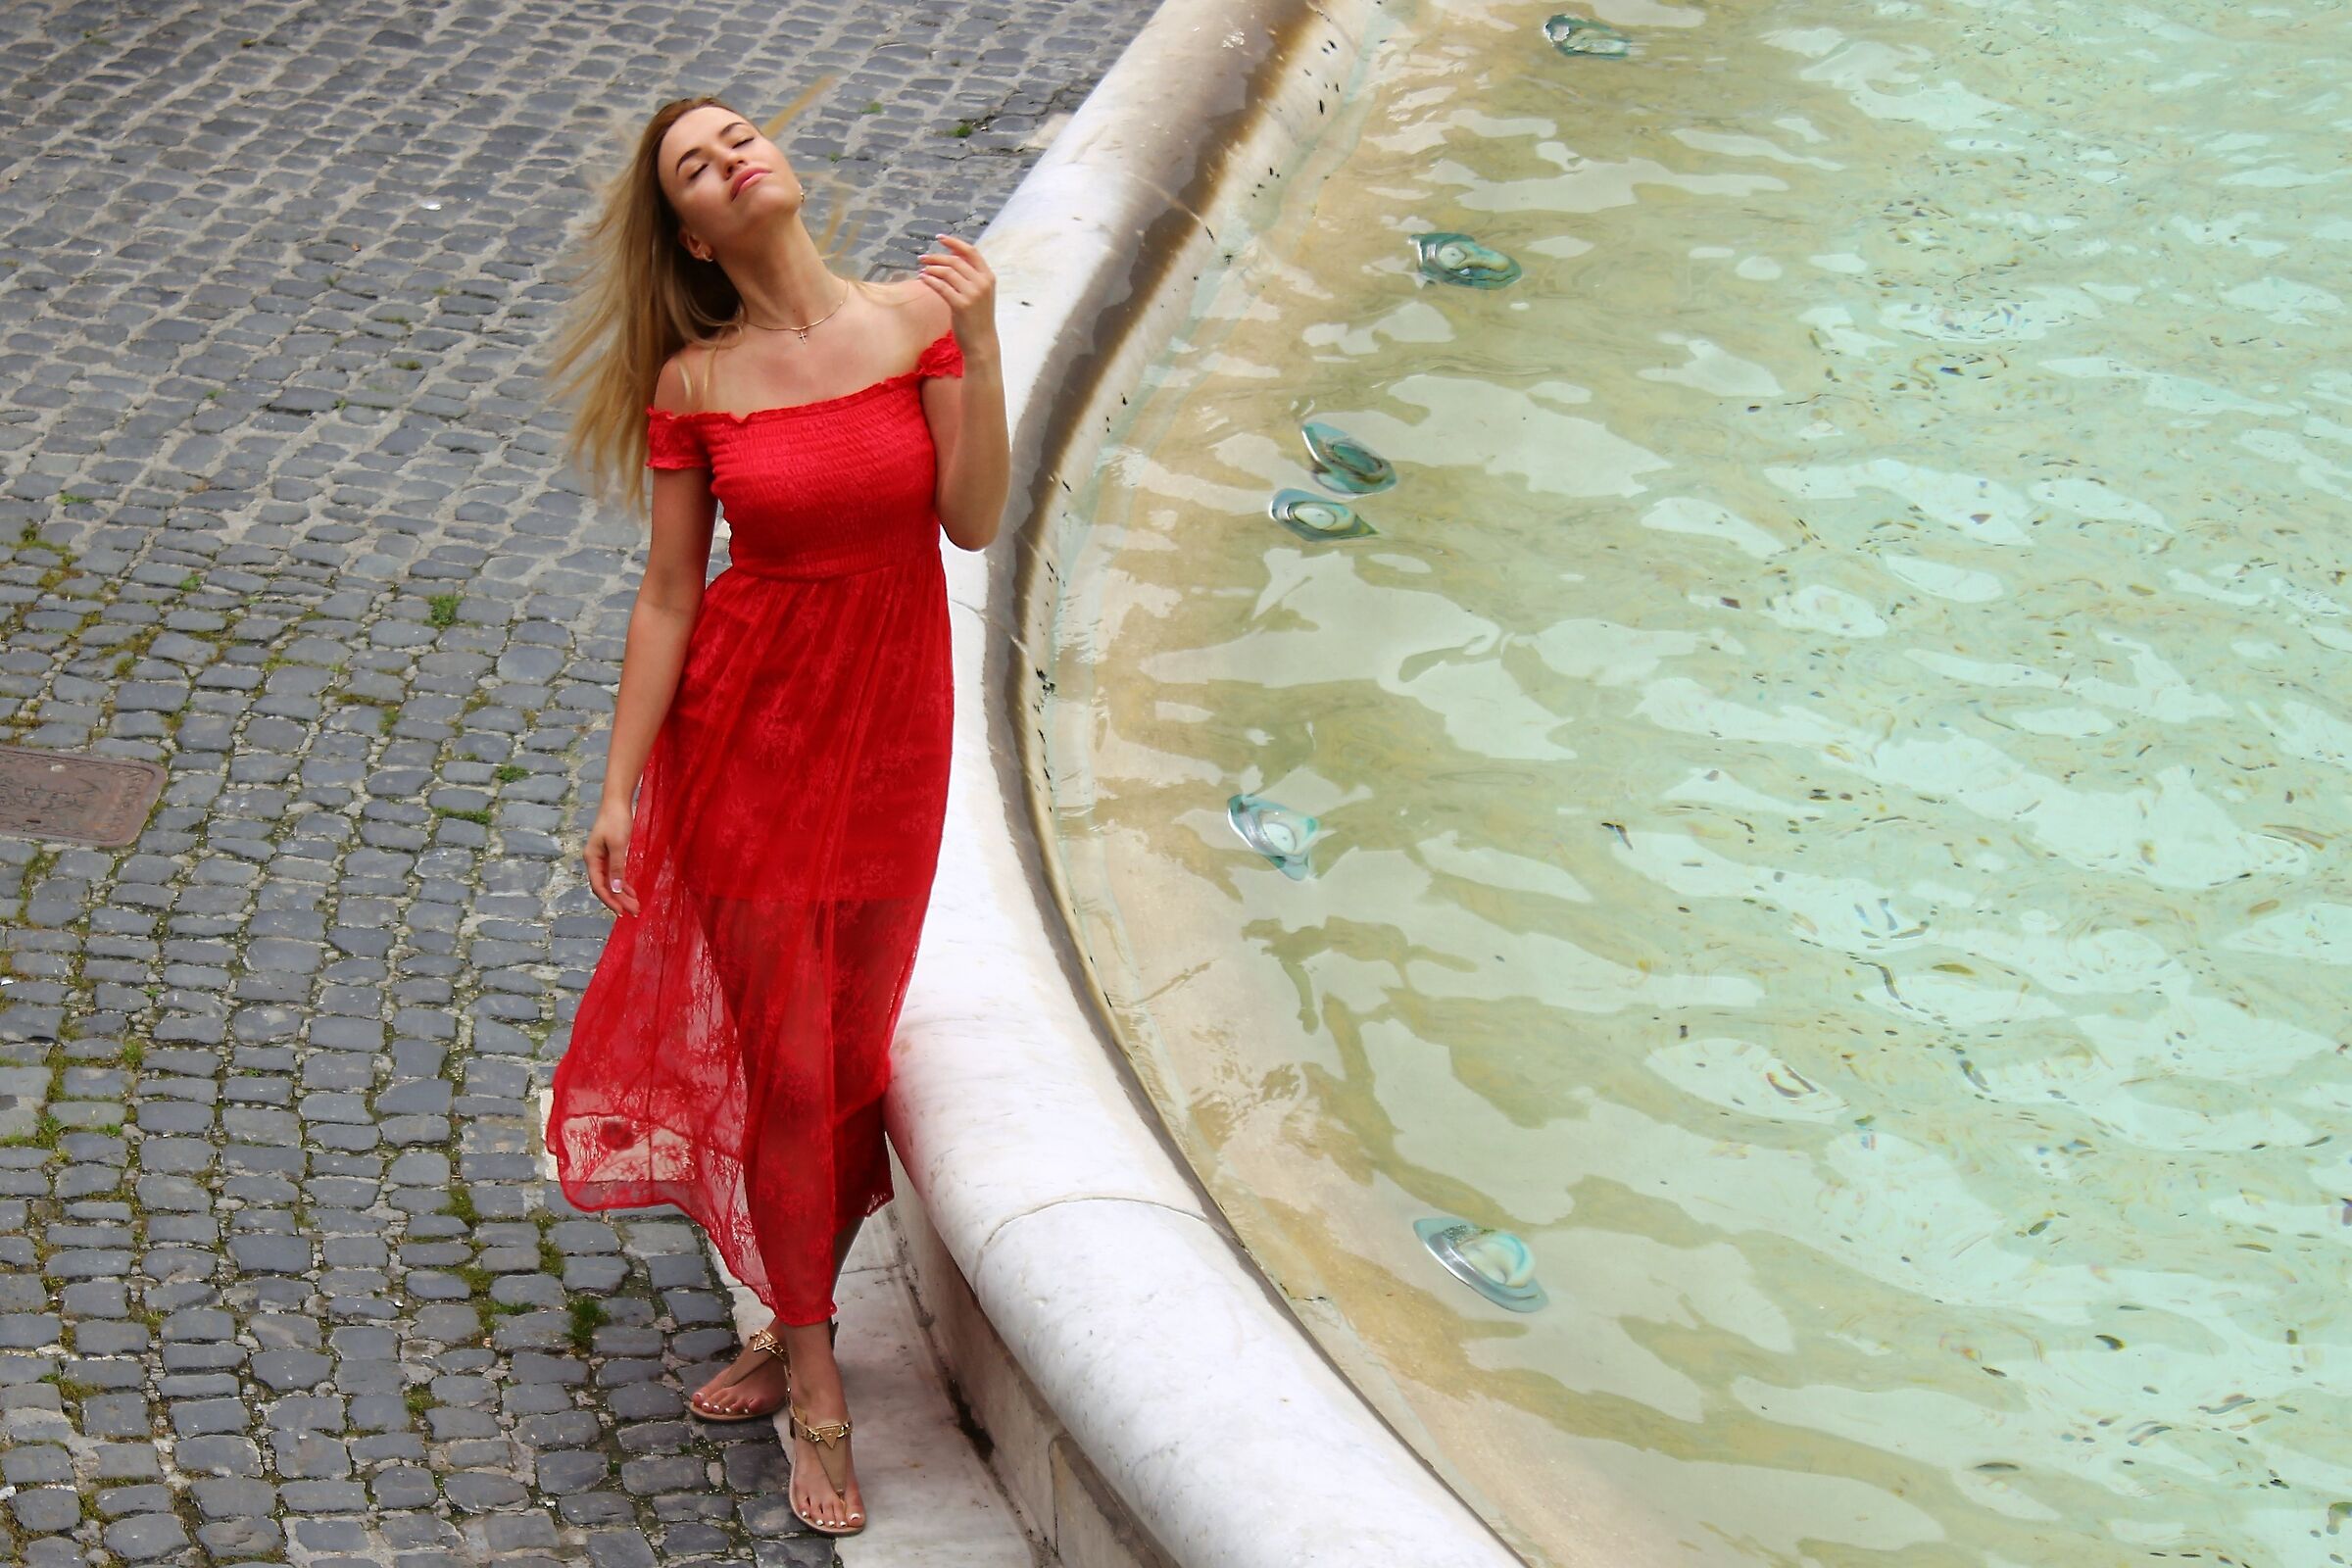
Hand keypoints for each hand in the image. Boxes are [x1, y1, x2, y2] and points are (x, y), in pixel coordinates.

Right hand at [585, 798, 638, 916]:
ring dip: (622, 895)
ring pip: (611, 882)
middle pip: (605, 887)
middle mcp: (594, 861)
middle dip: (619, 900)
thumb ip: (617, 867)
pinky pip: (615, 875)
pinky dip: (623, 884)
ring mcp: (602, 858)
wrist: (617, 802)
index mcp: (592, 859)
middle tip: (635, 911)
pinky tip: (632, 892)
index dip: (610, 900)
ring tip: (635, 906)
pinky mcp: (610, 855)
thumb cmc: (616, 820)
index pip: (599, 886)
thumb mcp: (618, 845)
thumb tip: (617, 889)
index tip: (622, 912)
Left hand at [917, 233, 996, 350]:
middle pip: (955, 261)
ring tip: (922, 270)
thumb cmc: (978, 317)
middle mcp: (982, 283)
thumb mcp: (980, 293)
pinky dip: (930, 281)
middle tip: (922, 258)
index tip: (940, 237)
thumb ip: (970, 275)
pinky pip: (941, 287)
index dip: (954, 242)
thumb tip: (952, 257)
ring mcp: (972, 294)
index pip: (971, 251)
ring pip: (947, 272)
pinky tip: (923, 279)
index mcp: (988, 277)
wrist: (982, 342)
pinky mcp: (961, 305)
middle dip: (935, 257)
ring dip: (931, 269)